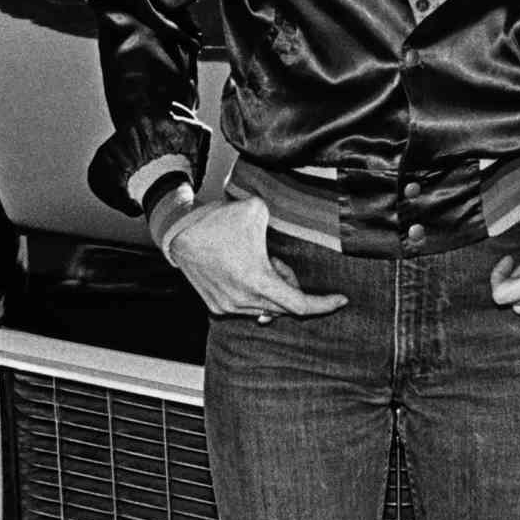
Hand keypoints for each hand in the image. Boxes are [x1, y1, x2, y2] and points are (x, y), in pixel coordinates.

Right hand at [167, 195, 348, 319]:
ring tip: (258, 263)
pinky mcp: (217, 307)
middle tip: (279, 261)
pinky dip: (257, 296)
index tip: (341, 299)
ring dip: (272, 290)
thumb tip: (296, 225)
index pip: (300, 305)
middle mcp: (243, 300)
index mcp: (257, 281)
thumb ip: (282, 222)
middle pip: (285, 306)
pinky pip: (249, 308)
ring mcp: (228, 307)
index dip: (324, 304)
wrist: (178, 232)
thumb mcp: (257, 210)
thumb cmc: (216, 221)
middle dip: (291, 286)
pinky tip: (248, 275)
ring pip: (267, 308)